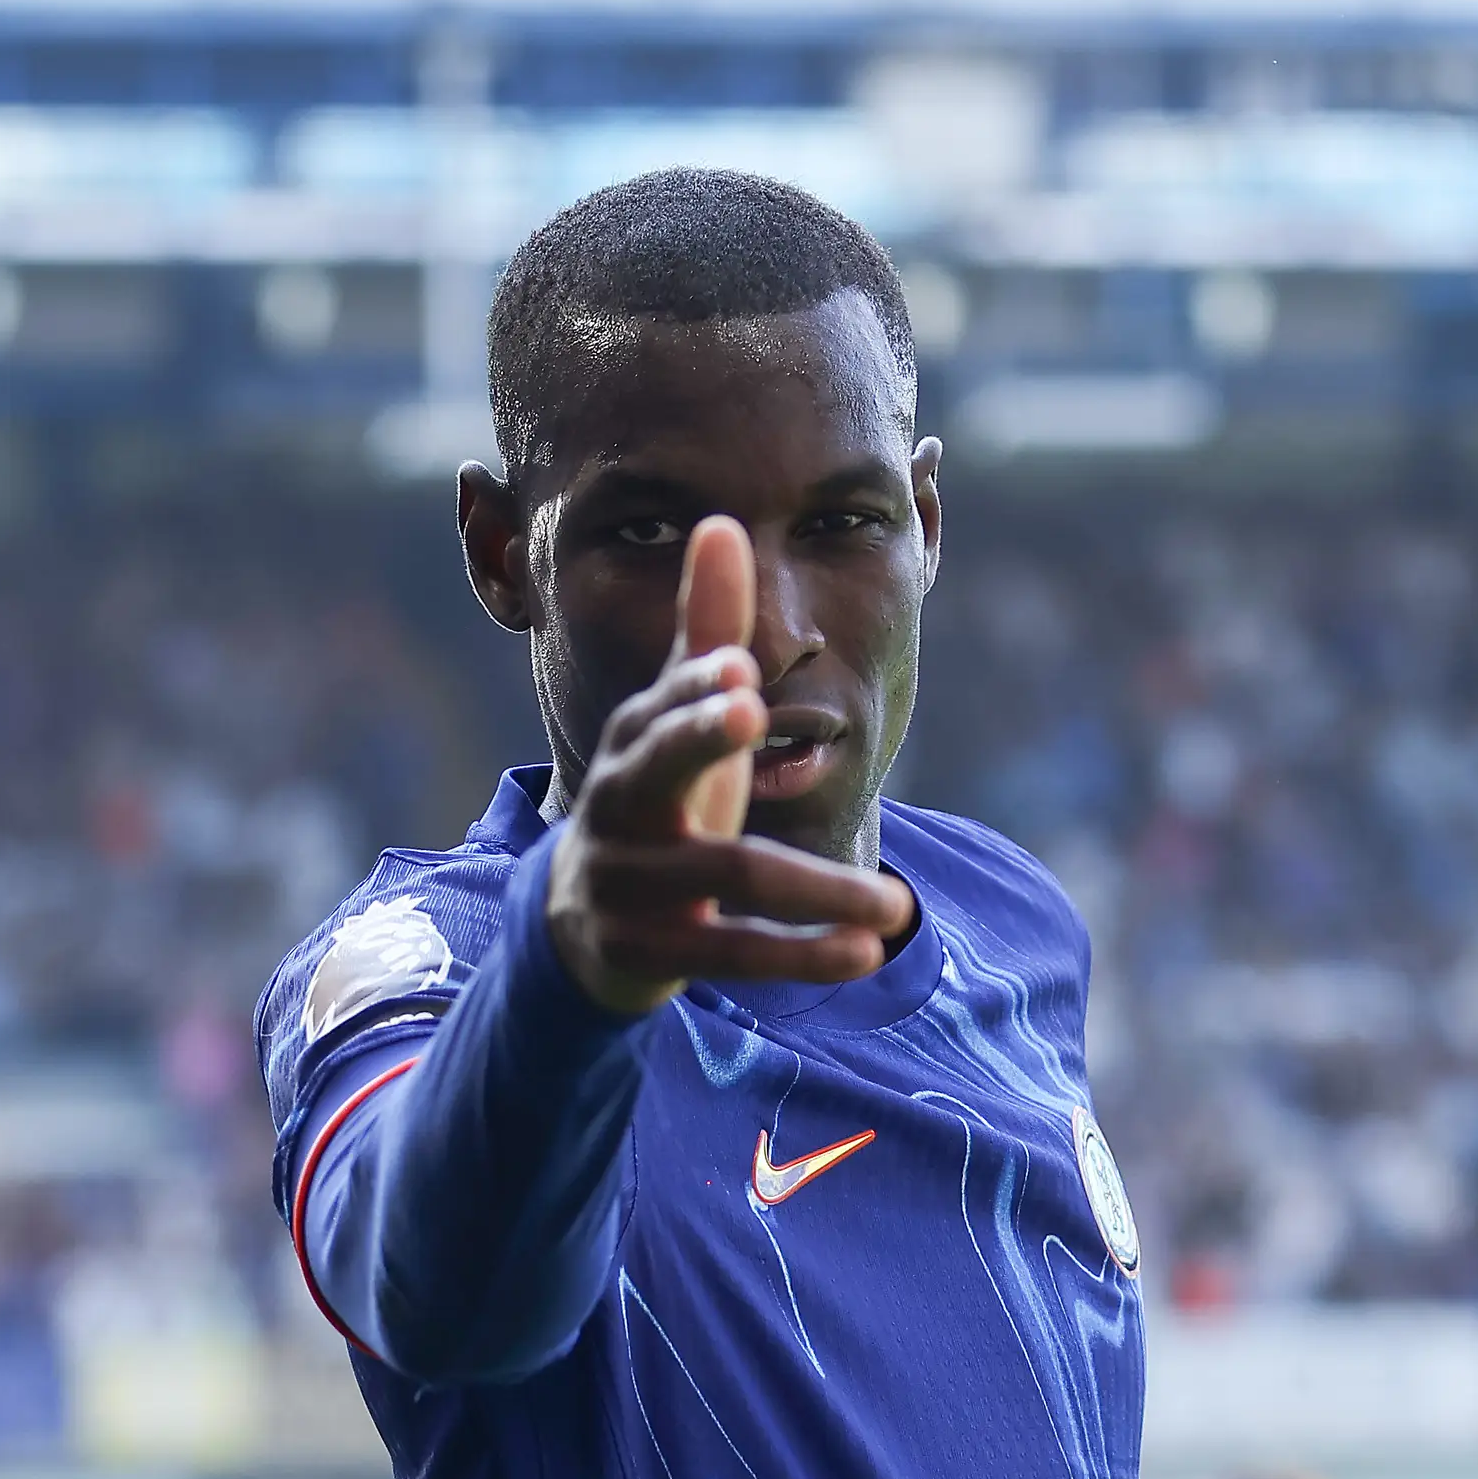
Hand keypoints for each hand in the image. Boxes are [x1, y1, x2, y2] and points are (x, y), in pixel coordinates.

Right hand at [546, 515, 914, 1017]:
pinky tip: (863, 952)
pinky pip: (730, 955)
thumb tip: (719, 523)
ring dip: (817, 892)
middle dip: (702, 739)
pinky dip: (801, 954)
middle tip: (755, 711)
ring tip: (893, 907)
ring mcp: (629, 883)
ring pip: (726, 877)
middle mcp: (621, 805)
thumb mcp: (677, 722)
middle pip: (659, 770)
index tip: (740, 669)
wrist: (584, 925)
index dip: (696, 690)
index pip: (664, 706)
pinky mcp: (647, 952)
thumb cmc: (653, 800)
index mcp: (634, 743)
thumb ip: (703, 633)